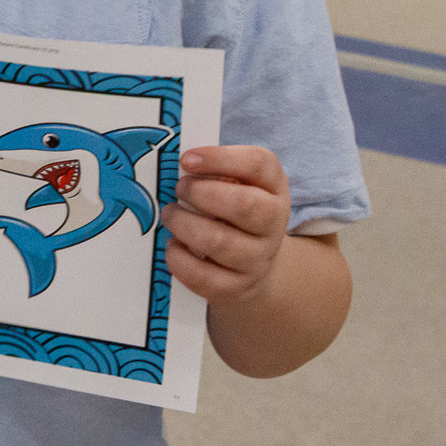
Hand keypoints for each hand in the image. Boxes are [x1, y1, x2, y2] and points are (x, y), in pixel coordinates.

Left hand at [161, 145, 290, 303]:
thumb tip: (182, 163)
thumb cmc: (237, 211)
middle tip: (178, 189)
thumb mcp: (239, 182)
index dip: (220, 158)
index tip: (186, 159)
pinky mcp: (238, 287)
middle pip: (242, 205)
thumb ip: (215, 169)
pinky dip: (180, 260)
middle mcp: (274, 222)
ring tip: (170, 215)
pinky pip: (204, 276)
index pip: (257, 164)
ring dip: (184, 224)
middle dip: (200, 193)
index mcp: (274, 186)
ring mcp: (258, 258)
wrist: (256, 263)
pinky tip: (173, 245)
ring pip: (219, 242)